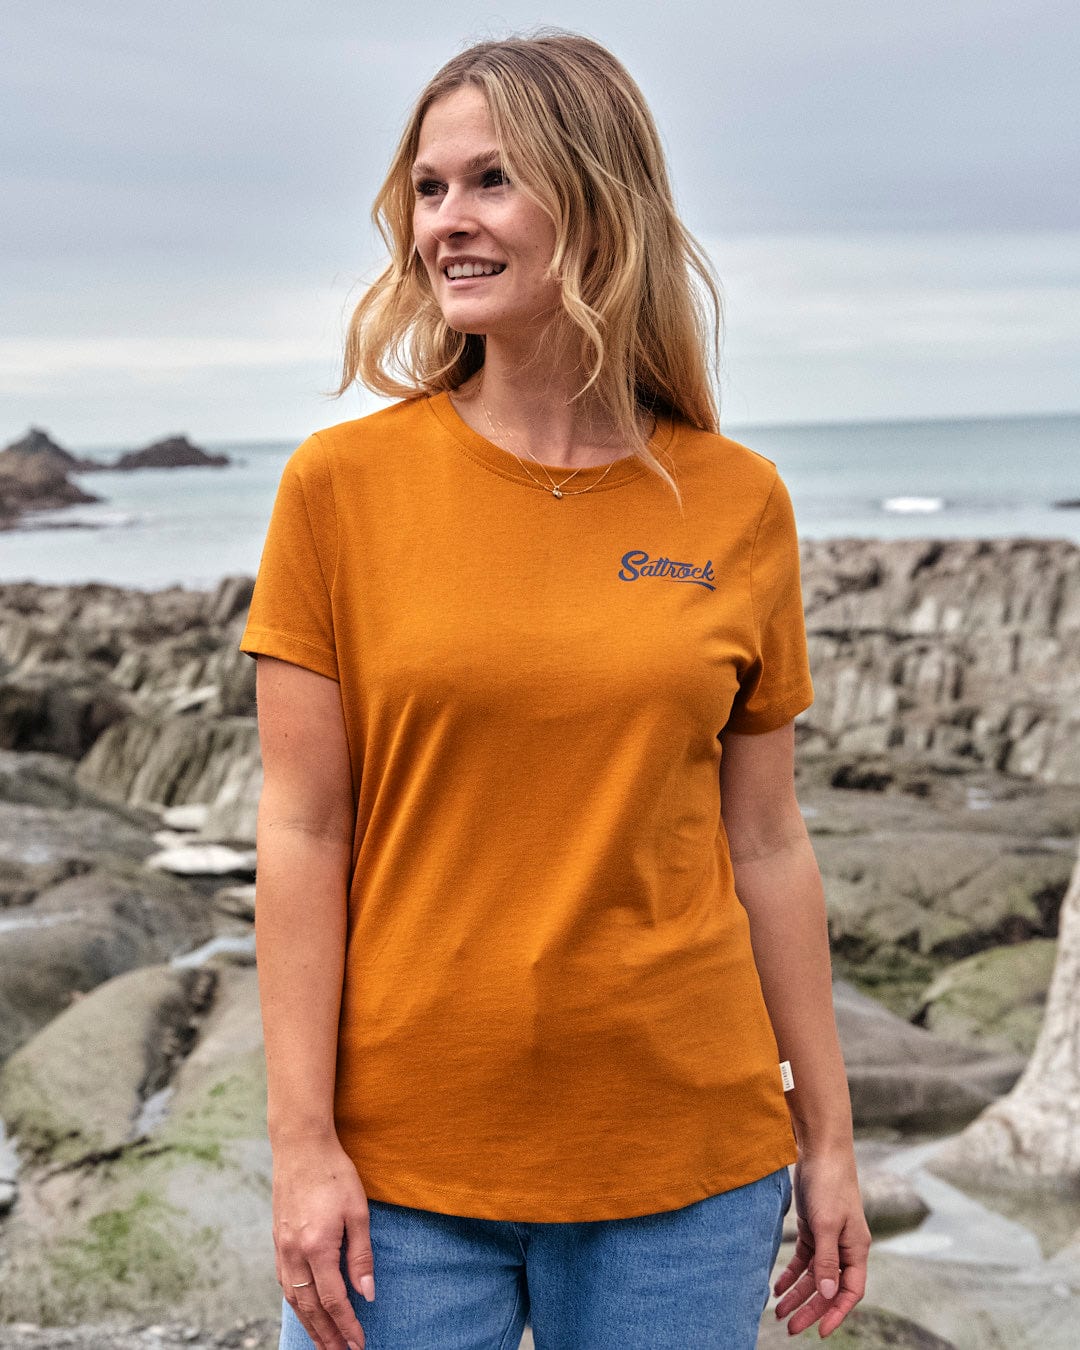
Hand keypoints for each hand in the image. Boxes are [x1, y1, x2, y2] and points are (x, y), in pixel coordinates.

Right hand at [272, 1133, 374, 1349]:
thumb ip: (361, 1255)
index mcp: (317, 1247)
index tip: (359, 1344)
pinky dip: (296, 1304)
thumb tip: (366, 1293)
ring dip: (310, 1326)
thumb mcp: (358, 1211)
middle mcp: (295, 1254)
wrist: (300, 1147)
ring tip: (324, 1344)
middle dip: (327, 1336)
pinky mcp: (277, 1241)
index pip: (334, 1300)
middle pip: (311, 1308)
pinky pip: (285, 1284)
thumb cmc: (334, 1174)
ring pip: (294, 1300)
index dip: (347, 1325)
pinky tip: (305, 1311)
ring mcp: (282, 1249)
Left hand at [773, 1147, 870, 1336]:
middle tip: (790, 1327)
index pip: (849, 1291)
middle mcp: (844, 1248)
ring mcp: (828, 1239)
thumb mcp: (826, 1224)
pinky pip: (803, 1259)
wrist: (820, 1151)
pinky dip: (791, 1273)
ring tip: (779, 1312)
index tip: (820, 1331)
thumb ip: (826, 1259)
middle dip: (810, 1308)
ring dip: (797, 1294)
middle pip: (828, 1287)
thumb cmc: (829, 1184)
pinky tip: (777, 1286)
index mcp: (856, 1249)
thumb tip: (828, 1293)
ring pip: (814, 1276)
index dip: (836, 1313)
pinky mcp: (813, 1229)